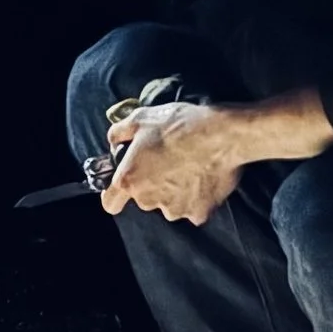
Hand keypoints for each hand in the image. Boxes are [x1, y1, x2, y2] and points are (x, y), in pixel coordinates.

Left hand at [101, 102, 254, 226]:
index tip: (124, 187)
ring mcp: (175, 210)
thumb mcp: (141, 118)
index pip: (110, 203)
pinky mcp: (199, 213)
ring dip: (175, 192)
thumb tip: (114, 141)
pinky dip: (197, 198)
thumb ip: (119, 133)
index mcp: (130, 180)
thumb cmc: (180, 125)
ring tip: (188, 168)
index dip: (114, 195)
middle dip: (152, 185)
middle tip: (167, 161)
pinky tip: (203, 178)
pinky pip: (193, 209)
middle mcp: (148, 201)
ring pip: (169, 205)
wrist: (222, 135)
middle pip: (144, 200)